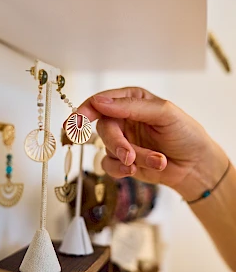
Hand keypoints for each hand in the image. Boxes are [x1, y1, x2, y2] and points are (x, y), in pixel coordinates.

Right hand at [78, 87, 226, 199]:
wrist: (195, 166)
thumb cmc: (185, 134)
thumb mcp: (163, 113)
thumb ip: (130, 106)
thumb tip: (99, 102)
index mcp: (131, 101)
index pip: (101, 102)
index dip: (85, 111)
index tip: (75, 122)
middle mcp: (123, 119)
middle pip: (103, 128)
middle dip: (117, 143)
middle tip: (129, 155)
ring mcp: (122, 141)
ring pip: (108, 149)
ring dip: (131, 158)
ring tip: (157, 161)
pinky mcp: (122, 161)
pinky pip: (109, 166)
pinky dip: (122, 170)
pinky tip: (137, 170)